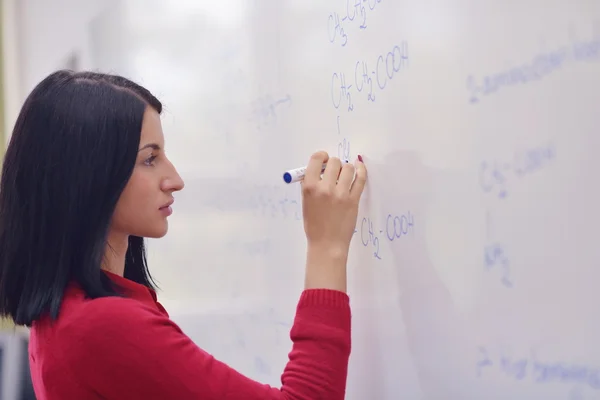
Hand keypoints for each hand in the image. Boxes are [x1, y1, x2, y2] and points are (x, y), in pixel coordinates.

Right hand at [301, 151, 366, 291]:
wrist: (327, 244)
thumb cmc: (314, 225)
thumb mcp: (305, 203)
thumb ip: (310, 185)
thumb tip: (318, 169)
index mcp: (310, 187)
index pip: (316, 160)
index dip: (322, 157)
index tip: (324, 160)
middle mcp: (325, 188)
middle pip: (334, 162)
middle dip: (335, 164)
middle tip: (334, 172)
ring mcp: (341, 194)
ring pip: (348, 168)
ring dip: (346, 169)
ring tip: (345, 176)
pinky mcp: (354, 200)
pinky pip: (360, 178)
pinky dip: (361, 170)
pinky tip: (359, 168)